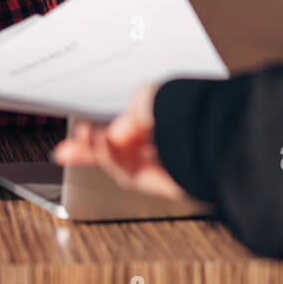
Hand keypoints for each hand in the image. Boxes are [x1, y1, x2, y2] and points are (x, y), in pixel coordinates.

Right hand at [52, 82, 186, 199]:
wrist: (216, 129)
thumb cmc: (193, 110)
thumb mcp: (151, 98)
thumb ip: (128, 115)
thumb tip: (115, 134)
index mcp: (172, 120)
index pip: (133, 130)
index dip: (105, 132)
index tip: (80, 133)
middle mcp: (171, 143)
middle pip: (123, 152)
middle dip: (91, 151)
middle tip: (65, 151)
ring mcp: (169, 165)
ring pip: (124, 166)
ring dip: (99, 154)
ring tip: (81, 142)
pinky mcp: (168, 185)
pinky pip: (132, 176)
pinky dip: (112, 161)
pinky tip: (100, 146)